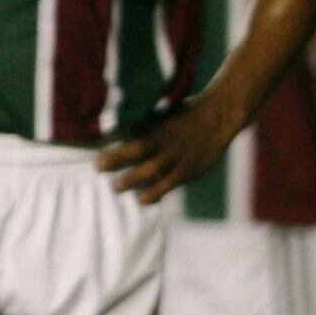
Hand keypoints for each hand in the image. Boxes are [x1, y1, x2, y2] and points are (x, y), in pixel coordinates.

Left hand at [95, 90, 240, 204]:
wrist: (218, 117)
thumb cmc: (185, 115)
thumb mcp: (164, 114)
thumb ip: (144, 124)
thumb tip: (117, 131)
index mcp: (159, 125)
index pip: (133, 135)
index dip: (116, 144)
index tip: (97, 153)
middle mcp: (167, 141)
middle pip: (139, 150)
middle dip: (117, 160)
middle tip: (97, 167)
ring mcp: (179, 156)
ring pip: (153, 169)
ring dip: (132, 179)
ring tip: (115, 187)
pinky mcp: (190, 170)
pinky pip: (170, 184)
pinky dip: (155, 192)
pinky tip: (142, 199)